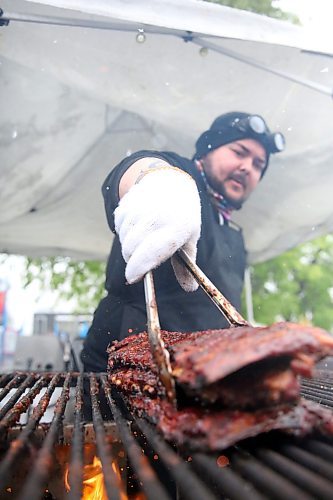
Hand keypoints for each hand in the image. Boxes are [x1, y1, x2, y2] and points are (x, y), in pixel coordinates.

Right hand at [114, 167, 200, 290]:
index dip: (139, 268)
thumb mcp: (190, 237)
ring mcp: (140, 207)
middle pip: (132, 249)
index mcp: (177, 227)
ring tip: (143, 238)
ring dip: (129, 245)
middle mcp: (157, 216)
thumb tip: (189, 289)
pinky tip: (137, 224)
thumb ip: (187, 265)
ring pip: (124, 239)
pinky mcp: (127, 203)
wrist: (170, 182)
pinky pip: (118, 226)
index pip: (152, 252)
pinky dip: (124, 231)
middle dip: (133, 259)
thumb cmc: (182, 216)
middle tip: (141, 259)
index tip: (133, 278)